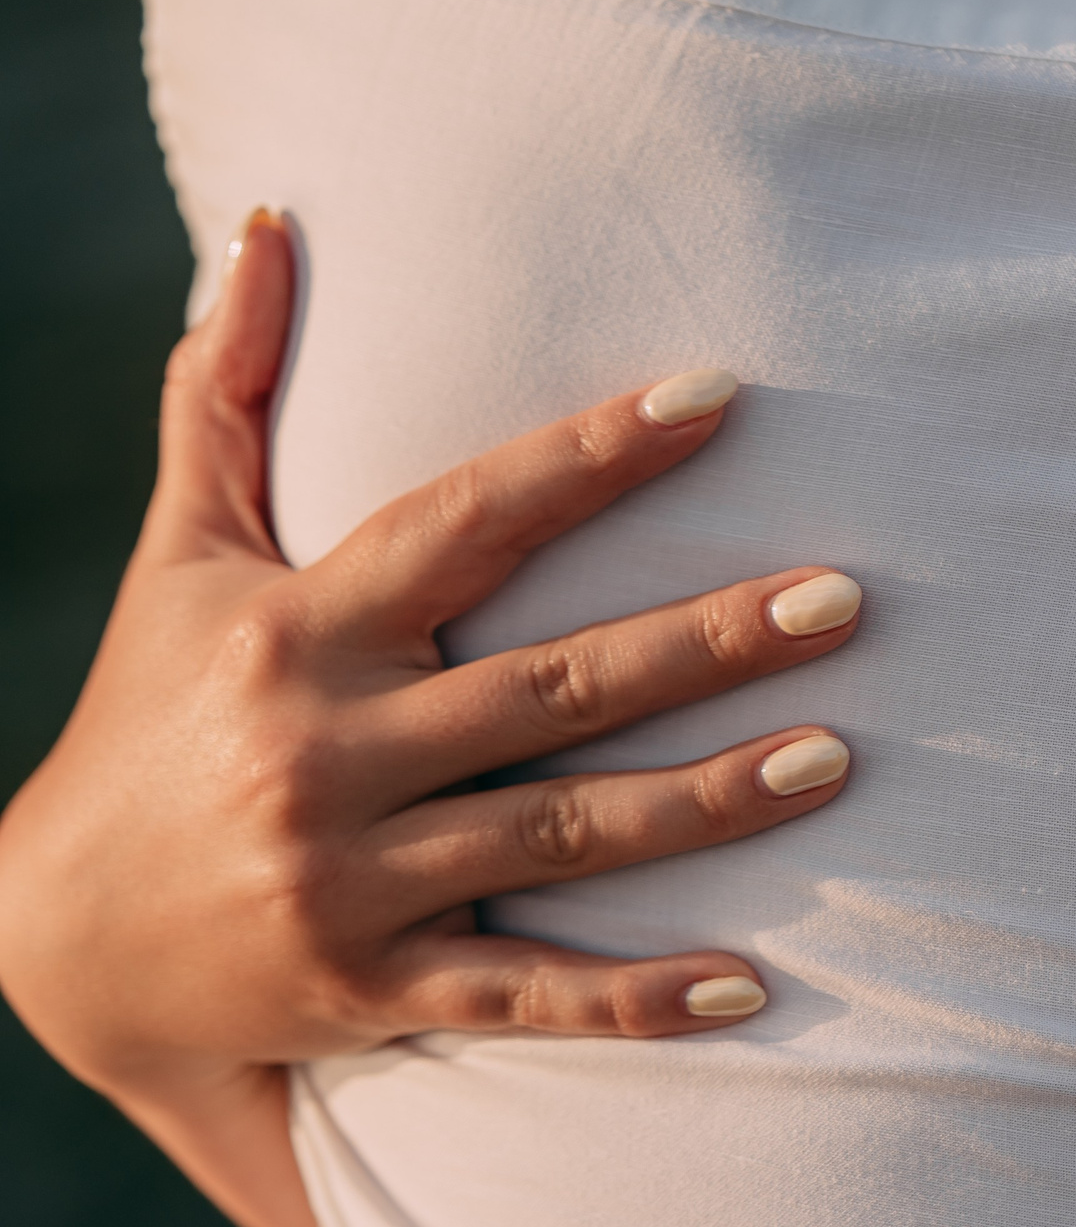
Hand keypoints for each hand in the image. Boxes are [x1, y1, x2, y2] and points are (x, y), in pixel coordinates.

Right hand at [0, 212, 861, 1226]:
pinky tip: (751, 984)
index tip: (718, 398)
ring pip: (563, 831)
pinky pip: (526, 995)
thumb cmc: (147, 713)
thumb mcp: (179, 553)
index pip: (466, 519)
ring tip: (834, 758)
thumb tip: (265, 225)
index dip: (591, 454)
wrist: (46, 935)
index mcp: (296, 628)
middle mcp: (325, 748)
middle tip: (845, 600)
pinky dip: (637, 1000)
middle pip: (554, 685)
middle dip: (705, 642)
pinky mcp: (370, 989)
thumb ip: (226, 394)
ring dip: (708, 800)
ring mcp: (350, 878)